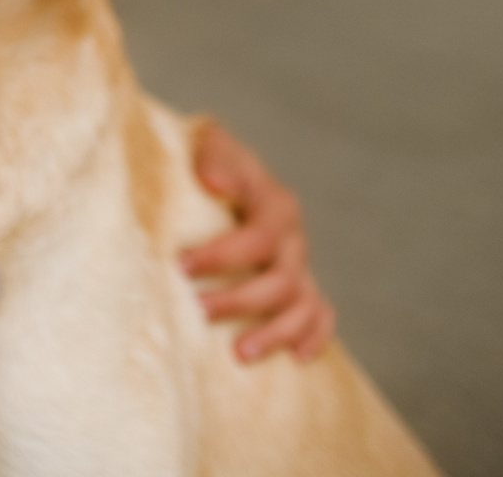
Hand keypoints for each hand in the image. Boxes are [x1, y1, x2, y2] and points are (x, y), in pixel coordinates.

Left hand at [181, 121, 336, 361]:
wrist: (224, 168)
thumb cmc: (211, 159)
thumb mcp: (210, 143)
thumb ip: (214, 155)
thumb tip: (214, 182)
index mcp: (276, 204)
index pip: (257, 239)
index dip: (221, 256)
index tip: (180, 266)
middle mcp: (294, 238)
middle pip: (281, 280)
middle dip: (240, 300)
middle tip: (198, 310)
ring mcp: (301, 264)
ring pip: (303, 305)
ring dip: (275, 332)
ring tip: (240, 352)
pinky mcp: (302, 285)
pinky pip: (322, 315)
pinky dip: (315, 337)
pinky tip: (296, 358)